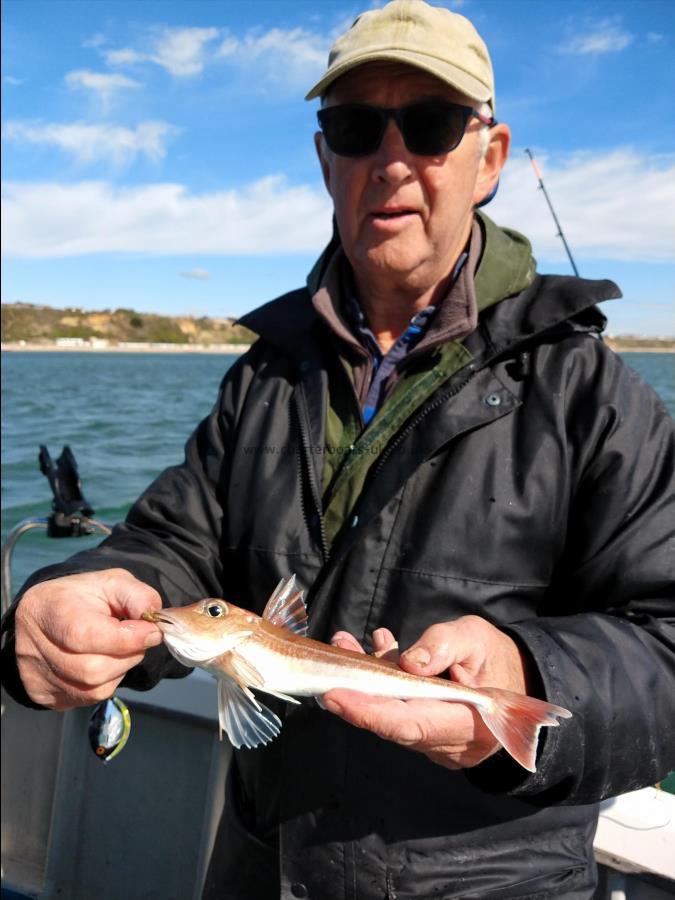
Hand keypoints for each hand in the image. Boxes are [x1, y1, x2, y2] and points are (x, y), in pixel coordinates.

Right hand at [14, 569, 162, 709]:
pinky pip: (87, 699)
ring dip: (119, 670)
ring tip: (118, 649)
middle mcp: (32, 646)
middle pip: (91, 669)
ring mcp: (35, 675)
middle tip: (136, 638)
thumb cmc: (83, 597)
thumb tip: (154, 623)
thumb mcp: (113, 582)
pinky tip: (103, 662)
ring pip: (93, 689)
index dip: (126, 639)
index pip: (85, 635)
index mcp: (47, 609)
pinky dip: (106, 682)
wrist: (50, 615)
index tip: (152, 632)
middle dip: (127, 655)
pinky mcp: (44, 696)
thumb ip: (138, 596)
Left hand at [324, 616, 532, 769]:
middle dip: (354, 691)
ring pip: (387, 711)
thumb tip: (408, 662)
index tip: (335, 695)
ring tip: (345, 643)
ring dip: (362, 681)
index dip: (368, 712)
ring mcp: (428, 736)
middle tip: (332, 661)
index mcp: (462, 723)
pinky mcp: (420, 724)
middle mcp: (440, 739)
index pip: (407, 726)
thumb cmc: (496, 659)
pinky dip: (378, 680)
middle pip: (388, 720)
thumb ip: (445, 646)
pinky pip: (393, 706)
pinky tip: (373, 648)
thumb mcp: (476, 639)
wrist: (516, 682)